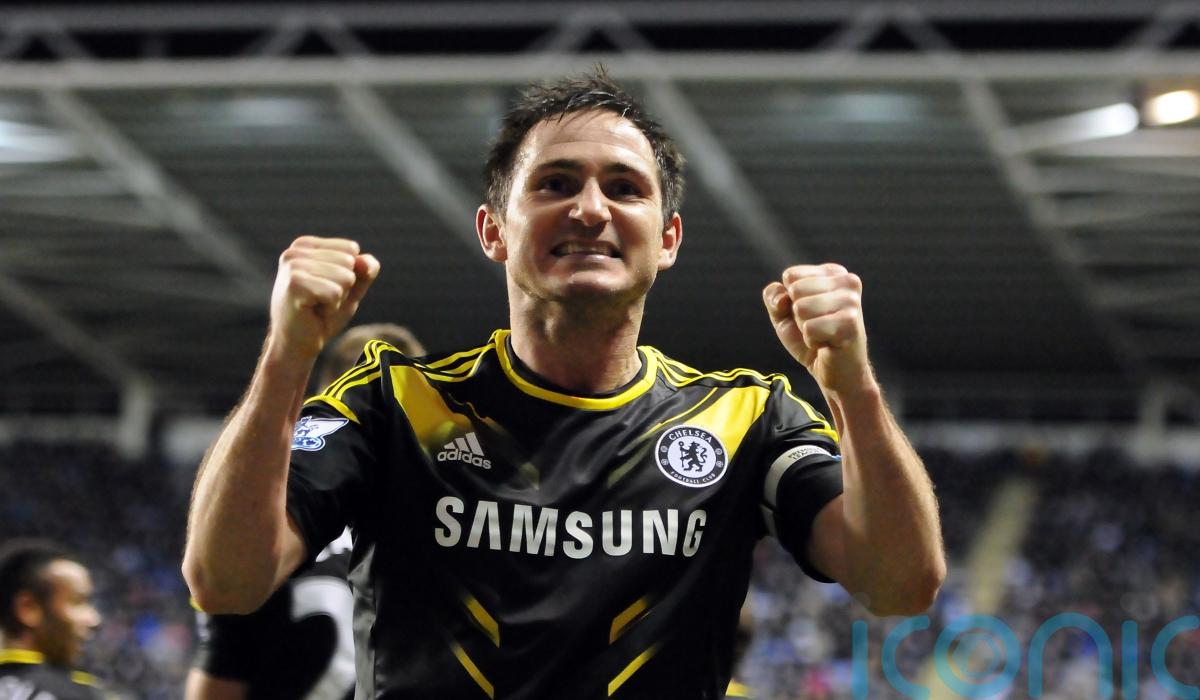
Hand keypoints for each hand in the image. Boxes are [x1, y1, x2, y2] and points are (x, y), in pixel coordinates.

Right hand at [268, 236, 379, 360]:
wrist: (297, 345)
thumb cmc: (322, 316)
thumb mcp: (351, 288)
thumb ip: (365, 271)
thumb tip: (366, 263)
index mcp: (305, 245)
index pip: (351, 248)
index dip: (348, 275)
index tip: (325, 289)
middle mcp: (294, 251)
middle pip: (349, 262)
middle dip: (343, 287)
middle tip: (320, 301)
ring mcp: (292, 266)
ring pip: (345, 277)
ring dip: (337, 298)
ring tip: (316, 306)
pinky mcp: (294, 284)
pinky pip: (335, 293)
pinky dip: (331, 307)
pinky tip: (312, 312)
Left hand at [762, 263, 874, 396]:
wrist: (837, 373)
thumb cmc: (813, 339)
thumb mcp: (784, 314)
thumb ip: (774, 297)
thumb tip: (783, 298)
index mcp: (834, 272)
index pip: (791, 275)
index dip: (790, 300)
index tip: (810, 313)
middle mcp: (848, 281)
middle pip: (795, 290)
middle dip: (798, 314)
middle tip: (817, 326)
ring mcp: (851, 301)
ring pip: (801, 308)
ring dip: (805, 328)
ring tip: (823, 334)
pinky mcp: (850, 323)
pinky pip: (809, 329)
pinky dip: (812, 341)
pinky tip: (828, 344)